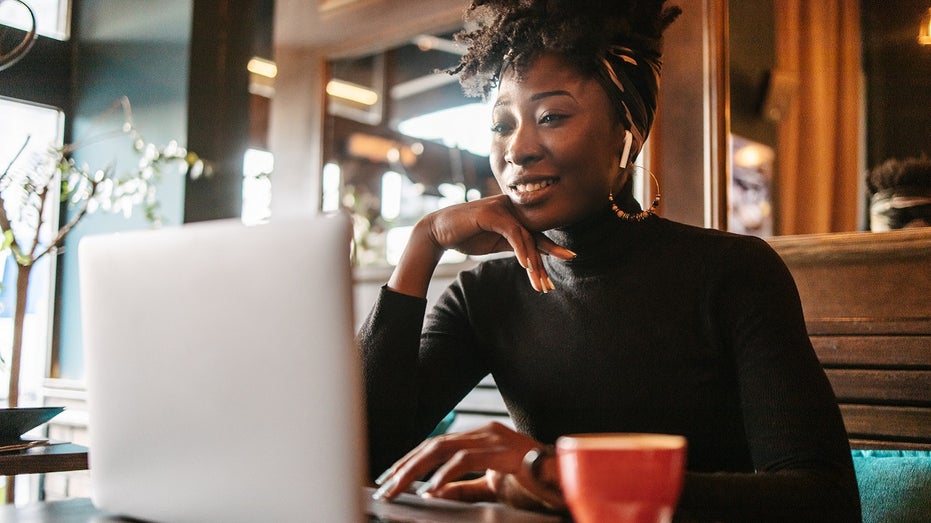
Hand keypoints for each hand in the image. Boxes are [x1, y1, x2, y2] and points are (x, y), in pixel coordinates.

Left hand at [371, 422, 565, 511]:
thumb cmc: (534, 484)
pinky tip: (430, 489)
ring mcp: (493, 438)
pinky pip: (465, 460)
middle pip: (433, 445)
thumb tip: (436, 491)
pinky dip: (444, 475)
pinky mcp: (501, 451)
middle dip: (405, 466)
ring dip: (416, 470)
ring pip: (442, 449)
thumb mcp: (491, 487)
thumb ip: (465, 487)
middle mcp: (483, 432)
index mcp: (481, 438)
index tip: (390, 478)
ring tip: (399, 488)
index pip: (437, 446)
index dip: (411, 461)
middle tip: (386, 486)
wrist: (567, 482)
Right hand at [390, 195, 575, 295]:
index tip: (569, 258)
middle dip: (546, 260)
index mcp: (514, 214)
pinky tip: (526, 265)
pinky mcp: (492, 213)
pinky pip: (513, 232)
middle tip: (551, 283)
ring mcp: (502, 208)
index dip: (552, 248)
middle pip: (534, 235)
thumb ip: (515, 245)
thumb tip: (536, 256)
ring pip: (526, 236)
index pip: (536, 232)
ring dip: (533, 262)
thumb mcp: (496, 243)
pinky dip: (521, 250)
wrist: (438, 231)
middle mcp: (511, 207)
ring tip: (538, 283)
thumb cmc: (466, 236)